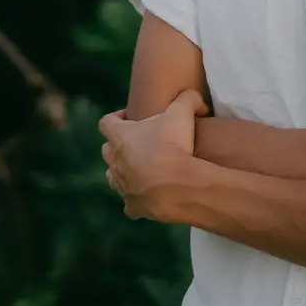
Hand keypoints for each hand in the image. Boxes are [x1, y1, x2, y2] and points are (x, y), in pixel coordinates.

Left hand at [99, 89, 207, 222]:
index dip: (116, 118)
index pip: (106, 123)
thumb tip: (198, 100)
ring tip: (142, 170)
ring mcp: (122, 186)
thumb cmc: (175, 145)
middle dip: (119, 146)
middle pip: (107, 151)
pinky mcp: (133, 206)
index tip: (129, 117)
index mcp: (120, 137)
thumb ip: (188, 99)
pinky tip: (149, 198)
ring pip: (114, 177)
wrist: (180, 185)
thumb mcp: (182, 112)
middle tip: (138, 143)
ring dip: (124, 172)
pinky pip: (130, 204)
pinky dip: (137, 200)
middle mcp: (115, 161)